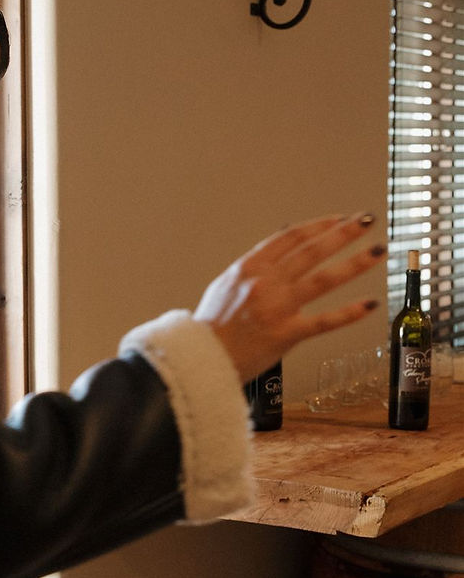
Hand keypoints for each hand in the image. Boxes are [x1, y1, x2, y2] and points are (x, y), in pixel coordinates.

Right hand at [194, 214, 384, 381]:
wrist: (200, 358)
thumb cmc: (212, 325)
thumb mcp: (225, 285)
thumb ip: (252, 268)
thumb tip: (278, 250)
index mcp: (249, 267)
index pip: (291, 237)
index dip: (319, 225)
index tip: (339, 219)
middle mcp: (265, 282)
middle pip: (312, 250)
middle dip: (344, 233)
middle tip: (367, 221)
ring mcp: (277, 307)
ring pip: (324, 279)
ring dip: (355, 263)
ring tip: (377, 251)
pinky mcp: (287, 334)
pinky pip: (324, 321)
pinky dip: (349, 312)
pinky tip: (370, 304)